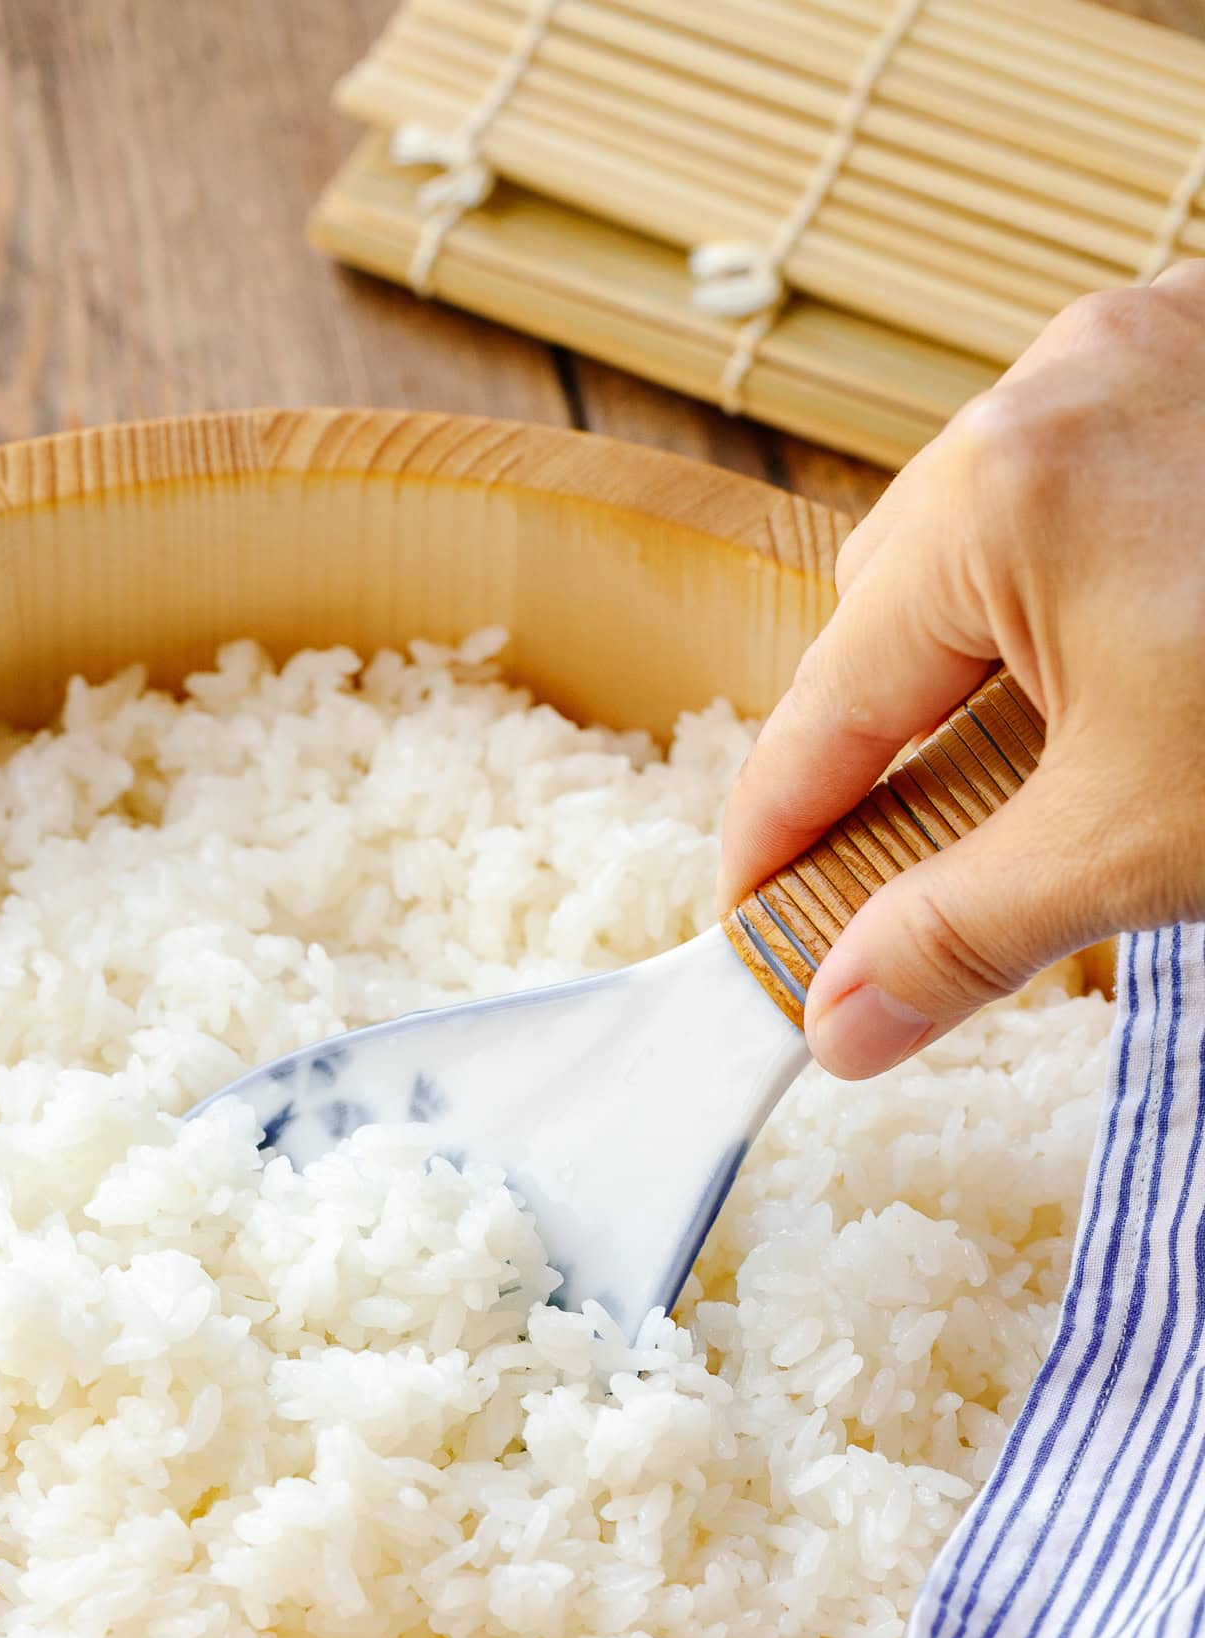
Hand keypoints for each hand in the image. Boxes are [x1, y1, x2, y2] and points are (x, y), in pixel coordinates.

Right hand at [718, 263, 1204, 1077]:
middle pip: (892, 605)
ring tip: (1059, 766)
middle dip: (892, 742)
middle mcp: (1055, 390)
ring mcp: (1144, 356)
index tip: (755, 922)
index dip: (778, 833)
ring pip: (986, 540)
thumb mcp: (1143, 842)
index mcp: (1004, 495)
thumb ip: (964, 933)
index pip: (826, 701)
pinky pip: (1084, 488)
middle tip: (920, 865)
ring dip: (989, 665)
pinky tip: (1141, 670)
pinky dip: (1077, 594)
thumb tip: (840, 1021)